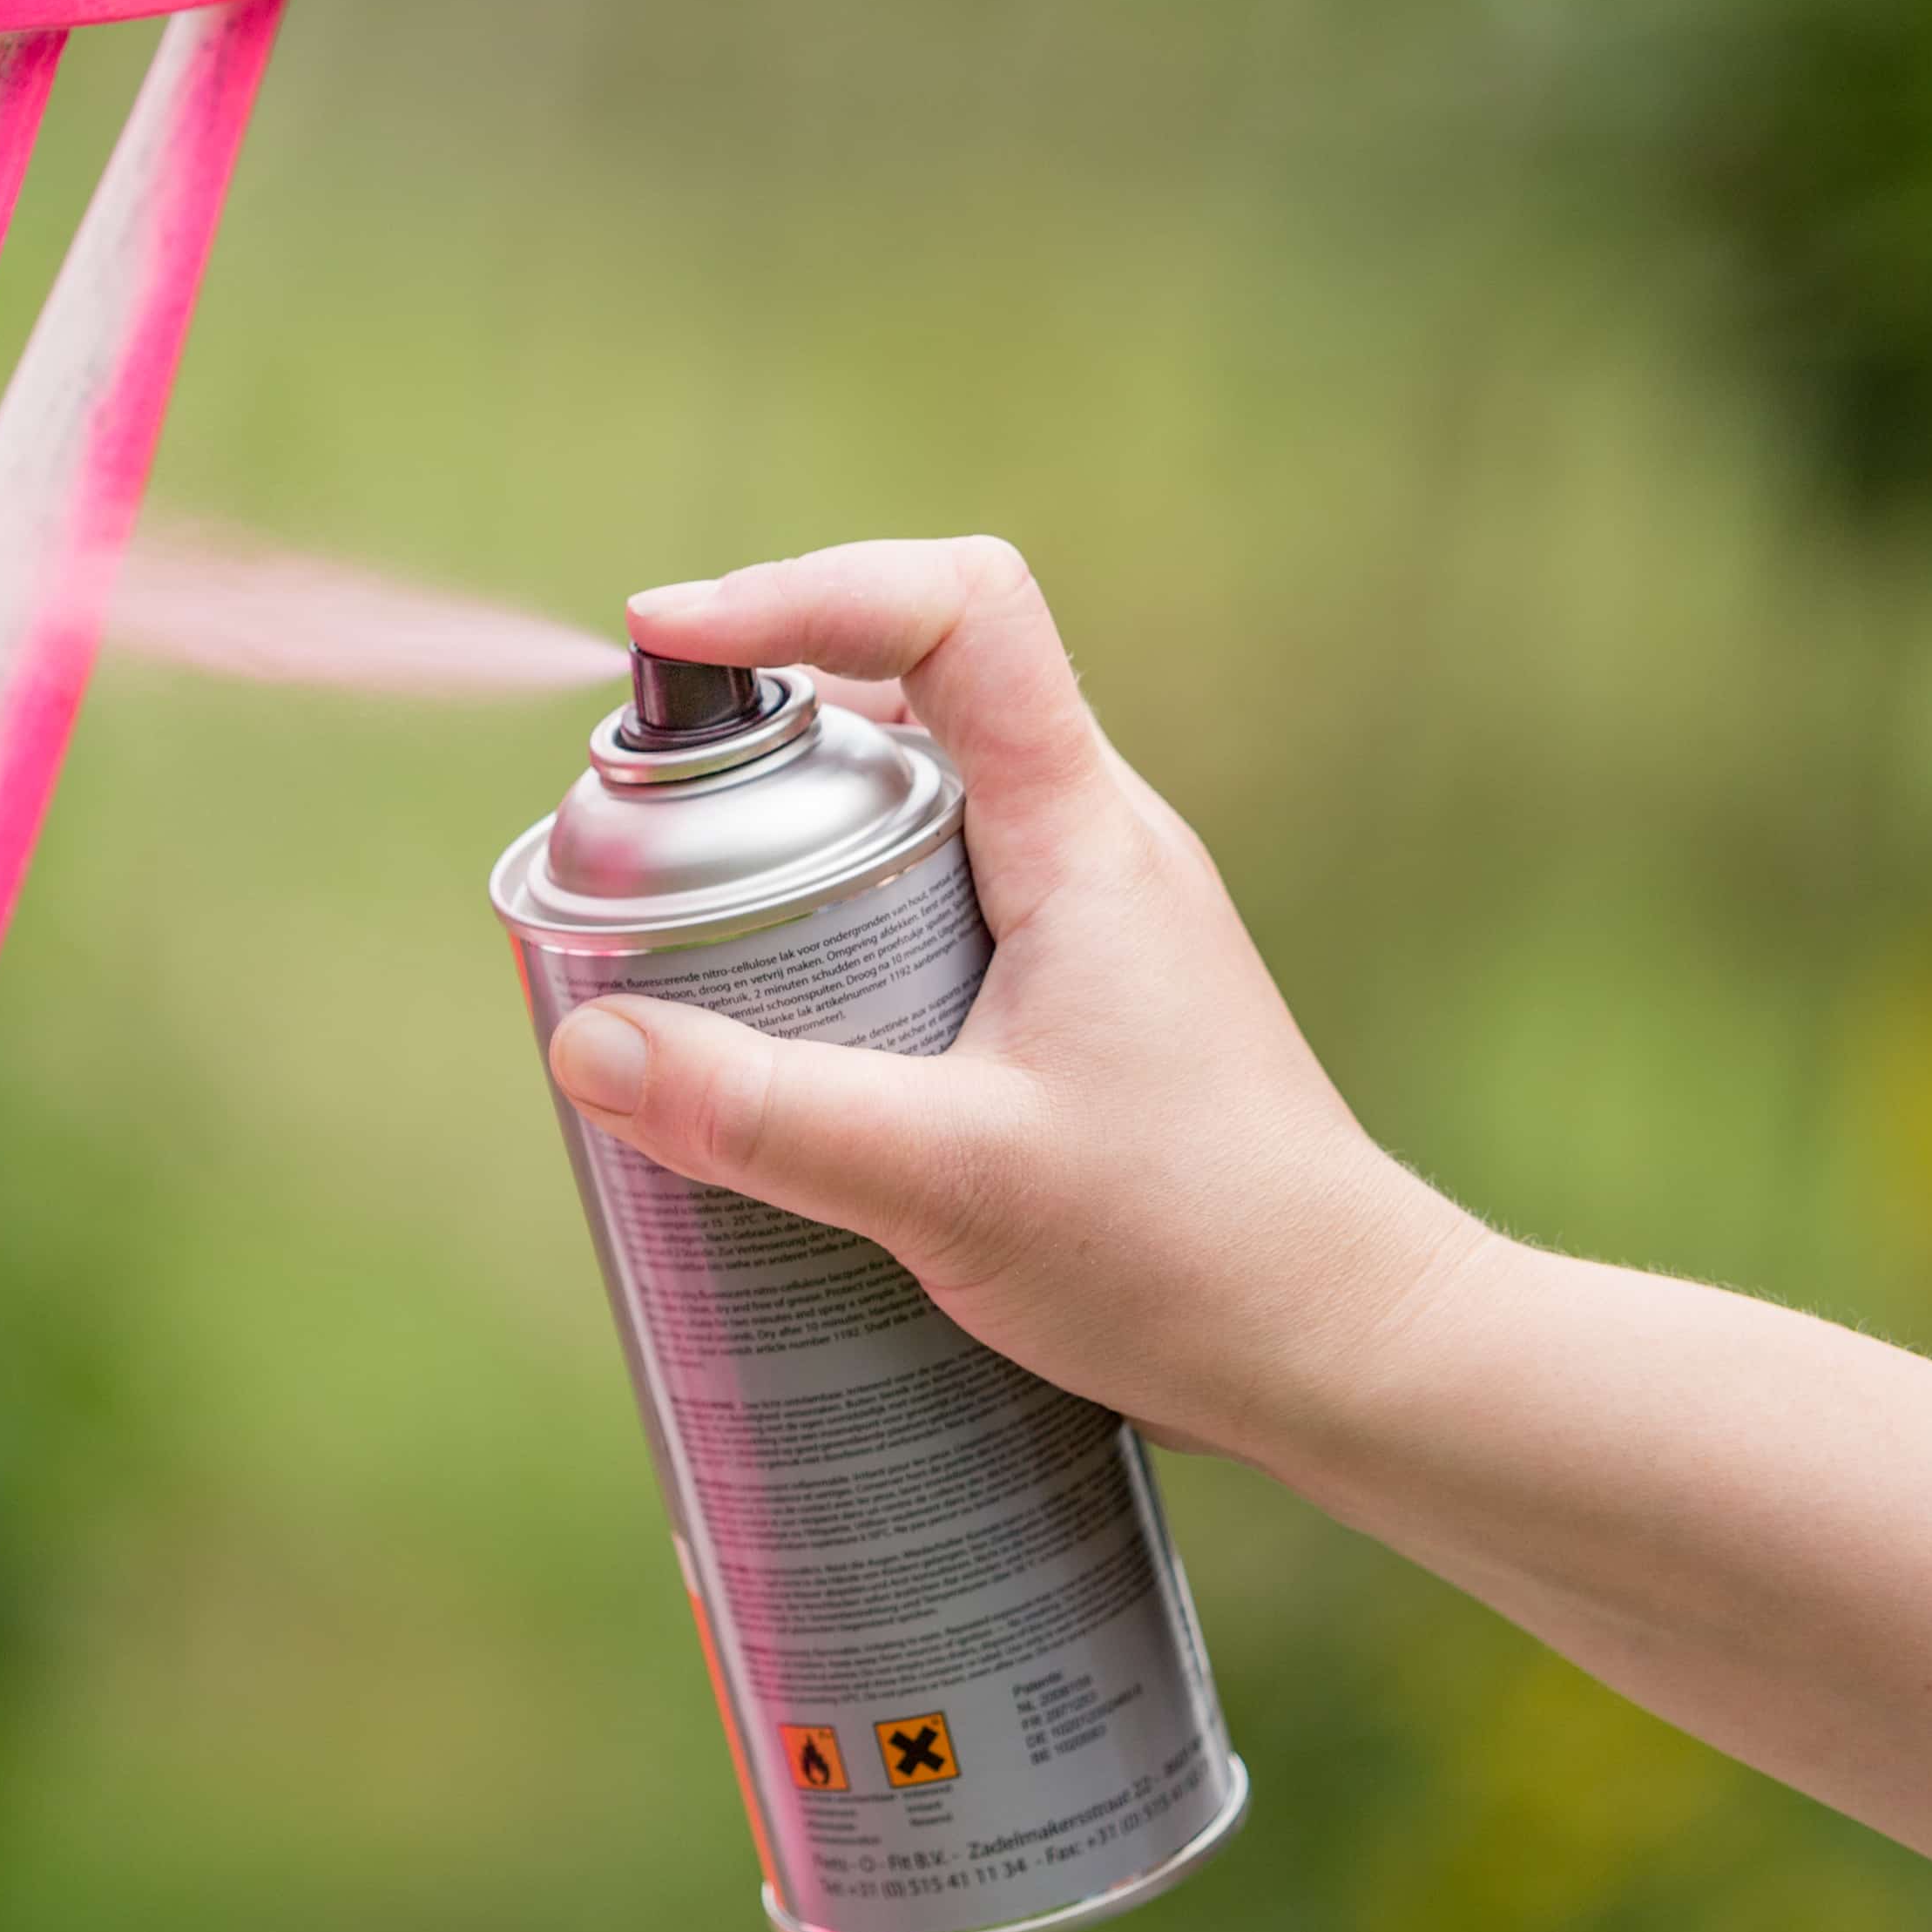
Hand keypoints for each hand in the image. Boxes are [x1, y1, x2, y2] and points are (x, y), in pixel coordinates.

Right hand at [541, 535, 1487, 1464]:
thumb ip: (765, 1116)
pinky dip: (844, 913)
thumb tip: (585, 1046)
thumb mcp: (951, 1188)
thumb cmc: (1192, 1254)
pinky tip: (784, 1024)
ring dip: (799, 828)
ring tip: (683, 930)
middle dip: (762, 728)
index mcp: (1082, 832)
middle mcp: (1096, 838)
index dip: (808, 587)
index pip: (962, 609)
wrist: (1346, 1344)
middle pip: (915, 689)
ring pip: (921, 797)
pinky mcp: (1085, 986)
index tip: (671, 636)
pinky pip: (942, 890)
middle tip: (641, 825)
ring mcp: (1096, 910)